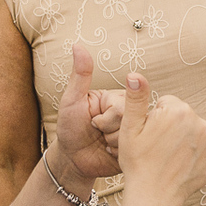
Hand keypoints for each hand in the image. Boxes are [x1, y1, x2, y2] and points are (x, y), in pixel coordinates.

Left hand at [54, 44, 121, 178]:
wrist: (72, 159)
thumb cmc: (70, 127)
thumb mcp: (72, 101)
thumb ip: (80, 75)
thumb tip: (78, 45)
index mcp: (117, 98)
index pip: (122, 107)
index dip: (106, 119)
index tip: (93, 121)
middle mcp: (130, 113)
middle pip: (130, 122)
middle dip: (108, 132)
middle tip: (97, 132)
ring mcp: (134, 131)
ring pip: (133, 138)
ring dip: (113, 144)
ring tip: (103, 143)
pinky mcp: (136, 148)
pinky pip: (134, 152)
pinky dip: (118, 155)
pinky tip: (110, 153)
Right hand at [118, 73, 205, 205]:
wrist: (154, 196)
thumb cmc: (138, 162)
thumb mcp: (130, 127)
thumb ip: (136, 98)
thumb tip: (135, 74)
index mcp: (178, 110)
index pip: (166, 103)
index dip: (154, 118)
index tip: (148, 134)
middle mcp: (199, 122)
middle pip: (181, 116)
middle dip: (169, 127)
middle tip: (156, 147)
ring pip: (192, 132)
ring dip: (182, 140)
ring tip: (166, 157)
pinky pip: (202, 150)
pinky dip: (192, 155)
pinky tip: (178, 166)